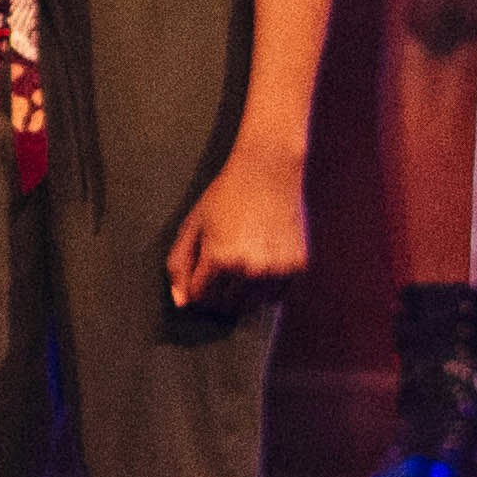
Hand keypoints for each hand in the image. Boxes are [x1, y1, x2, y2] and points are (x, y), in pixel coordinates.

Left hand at [164, 149, 317, 316]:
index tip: (201, 271)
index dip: (196, 287)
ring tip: (240, 263)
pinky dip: (264, 289)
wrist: (269, 170)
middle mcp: (249, 269)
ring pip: (250, 306)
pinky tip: (261, 262)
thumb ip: (179, 264)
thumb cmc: (225, 196)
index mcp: (219, 258)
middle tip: (221, 266)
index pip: (200, 298)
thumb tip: (181, 303)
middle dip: (216, 293)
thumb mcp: (193, 225)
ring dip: (240, 294)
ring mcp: (276, 270)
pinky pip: (274, 297)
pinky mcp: (297, 267)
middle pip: (225, 306)